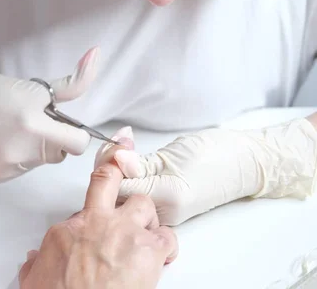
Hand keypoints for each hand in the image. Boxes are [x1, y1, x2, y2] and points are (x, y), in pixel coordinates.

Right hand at [0, 48, 99, 183]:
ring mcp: (10, 168)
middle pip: (59, 155)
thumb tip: (96, 55)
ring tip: (10, 130)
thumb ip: (72, 83)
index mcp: (36, 127)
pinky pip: (20, 170)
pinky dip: (15, 158)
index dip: (74, 133)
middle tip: (30, 122)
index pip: (79, 144)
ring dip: (33, 150)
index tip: (61, 124)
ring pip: (39, 163)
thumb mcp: (35, 87)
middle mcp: (24, 152)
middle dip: (52, 140)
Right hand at [18, 160, 177, 288]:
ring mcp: (125, 233)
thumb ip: (38, 261)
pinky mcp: (148, 251)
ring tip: (144, 238)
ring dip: (146, 219)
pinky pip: (167, 238)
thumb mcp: (35, 278)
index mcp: (70, 228)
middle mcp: (98, 222)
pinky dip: (166, 245)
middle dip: (125, 181)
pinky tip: (160, 258)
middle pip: (117, 182)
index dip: (108, 162)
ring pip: (145, 206)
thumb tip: (35, 258)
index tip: (119, 146)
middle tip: (131, 188)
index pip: (89, 191)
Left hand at [95, 118, 316, 225]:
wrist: (244, 163)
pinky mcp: (164, 206)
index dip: (110, 162)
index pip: (120, 187)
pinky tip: (131, 160)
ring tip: (124, 145)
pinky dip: (130, 176)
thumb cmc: (216, 155)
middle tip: (119, 141)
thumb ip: (142, 162)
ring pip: (126, 195)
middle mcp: (163, 212)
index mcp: (166, 198)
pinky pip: (138, 193)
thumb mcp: (174, 154)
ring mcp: (163, 212)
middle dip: (109, 167)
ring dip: (118, 171)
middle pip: (118, 194)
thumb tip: (118, 160)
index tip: (114, 141)